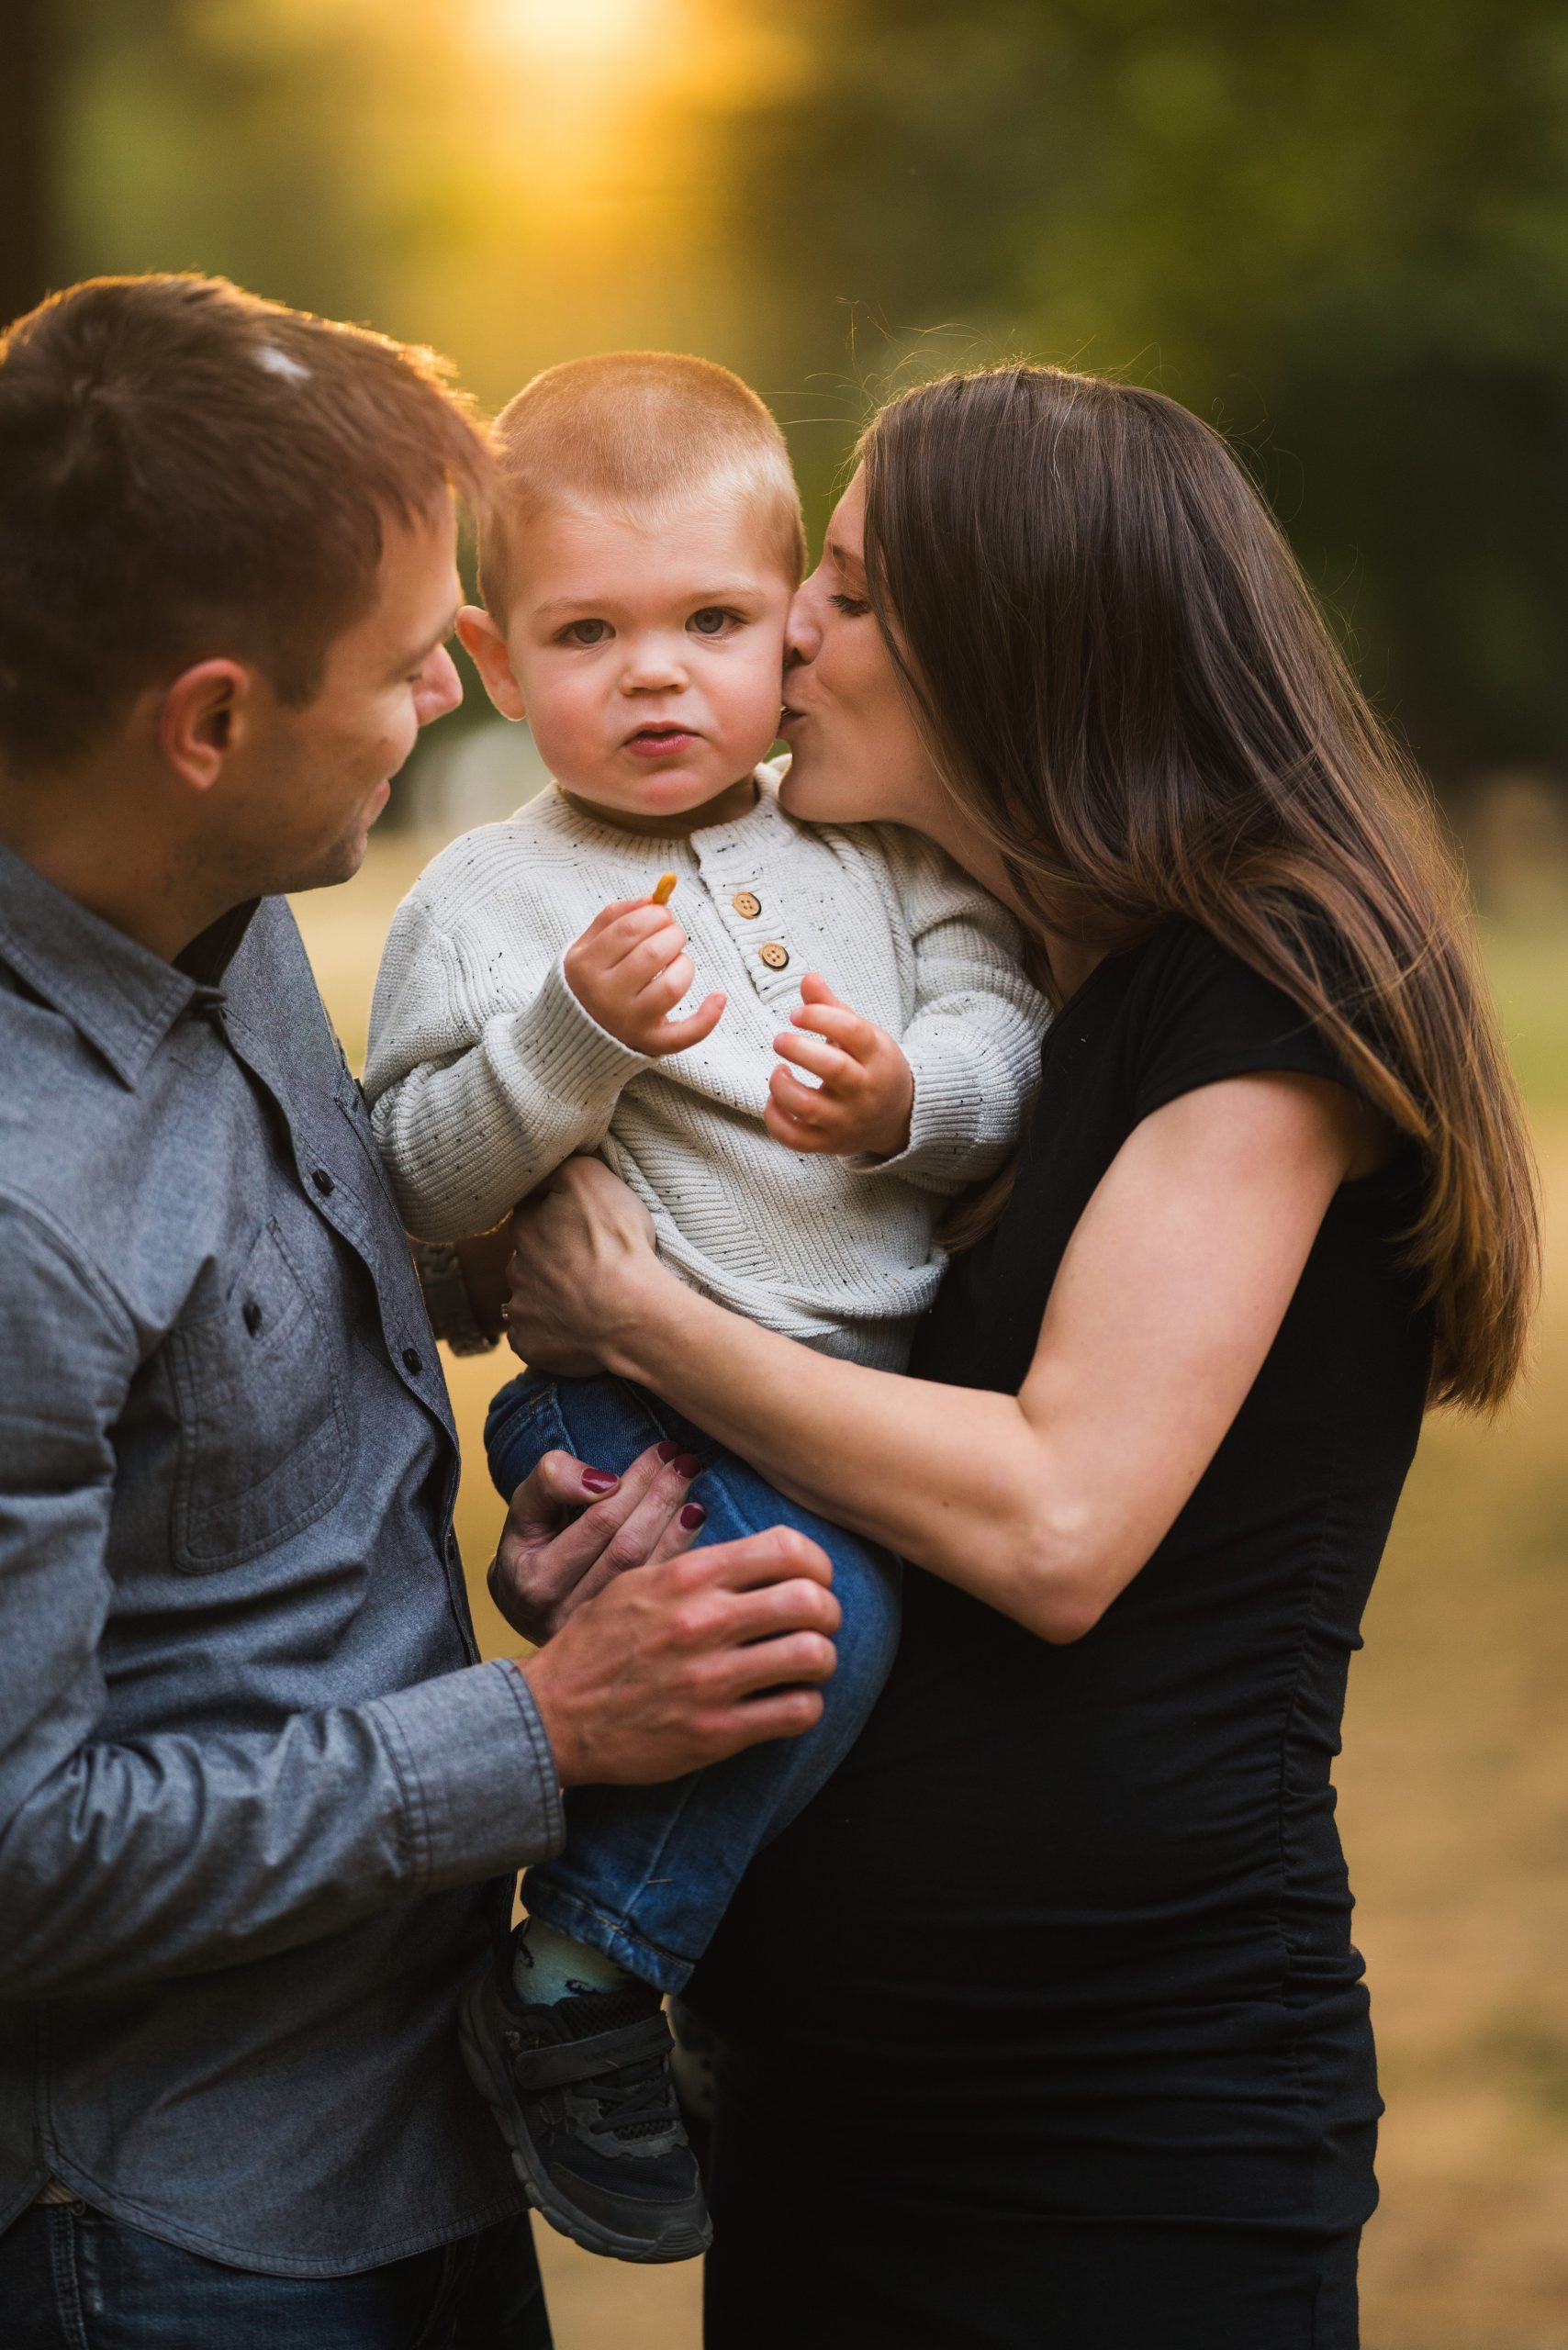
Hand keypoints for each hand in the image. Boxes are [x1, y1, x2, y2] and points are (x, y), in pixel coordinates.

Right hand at [488, 1435, 703, 1641]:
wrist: (524, 1604)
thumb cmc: (529, 1548)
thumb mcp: (524, 1509)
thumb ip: (551, 1482)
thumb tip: (603, 1482)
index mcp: (536, 1580)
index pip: (598, 1523)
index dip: (634, 1483)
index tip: (661, 1450)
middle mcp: (565, 1613)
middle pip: (627, 1547)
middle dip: (659, 1497)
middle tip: (685, 1461)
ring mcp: (596, 1631)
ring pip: (646, 1570)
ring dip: (675, 1523)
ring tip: (690, 1484)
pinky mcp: (622, 1639)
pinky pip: (660, 1592)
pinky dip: (681, 1552)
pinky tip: (693, 1521)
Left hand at [502, 1157, 671, 1374]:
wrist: (630, 1313)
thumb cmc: (616, 1244)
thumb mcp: (592, 1178)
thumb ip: (562, 1167)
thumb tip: (546, 1168)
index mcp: (525, 1226)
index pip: (530, 1213)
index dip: (554, 1218)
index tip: (579, 1228)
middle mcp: (515, 1267)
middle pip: (528, 1258)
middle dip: (550, 1261)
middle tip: (586, 1266)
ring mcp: (520, 1309)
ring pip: (529, 1298)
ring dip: (550, 1297)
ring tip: (586, 1301)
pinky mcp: (528, 1344)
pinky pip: (531, 1336)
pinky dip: (548, 1333)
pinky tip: (575, 1329)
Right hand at [520, 1526, 839, 1785]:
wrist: (550, 1715)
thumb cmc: (597, 1644)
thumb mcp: (637, 1581)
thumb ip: (699, 1565)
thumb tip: (764, 1556)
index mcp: (687, 1576)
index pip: (787, 1548)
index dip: (816, 1563)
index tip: (812, 1580)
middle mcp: (703, 1622)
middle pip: (812, 1600)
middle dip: (828, 1612)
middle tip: (818, 1625)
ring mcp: (711, 1680)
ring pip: (815, 1656)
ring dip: (821, 1660)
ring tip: (805, 1665)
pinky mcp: (715, 1733)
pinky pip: (798, 1712)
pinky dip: (806, 1705)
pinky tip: (788, 1702)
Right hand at [564, 894, 725, 1055]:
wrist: (577, 1034)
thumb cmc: (590, 980)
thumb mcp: (587, 947)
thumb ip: (613, 917)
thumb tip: (652, 898)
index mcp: (586, 967)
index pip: (629, 929)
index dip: (655, 914)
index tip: (663, 914)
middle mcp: (605, 996)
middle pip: (652, 954)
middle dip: (673, 934)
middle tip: (673, 934)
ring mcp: (628, 1022)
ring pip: (671, 987)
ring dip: (685, 964)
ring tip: (678, 961)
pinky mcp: (650, 1042)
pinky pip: (685, 1035)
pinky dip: (708, 1017)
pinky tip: (718, 997)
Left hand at [766, 972, 914, 1157]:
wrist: (898, 1117)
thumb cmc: (872, 1067)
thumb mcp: (863, 1035)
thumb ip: (832, 1008)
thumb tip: (808, 977)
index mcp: (877, 1057)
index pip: (851, 1031)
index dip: (818, 1016)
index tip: (796, 1014)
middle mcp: (864, 1091)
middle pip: (832, 1068)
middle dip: (798, 1048)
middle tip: (780, 1038)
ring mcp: (846, 1121)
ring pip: (808, 1107)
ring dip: (782, 1086)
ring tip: (778, 1070)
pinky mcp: (828, 1143)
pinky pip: (795, 1139)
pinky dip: (776, 1120)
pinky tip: (774, 1099)